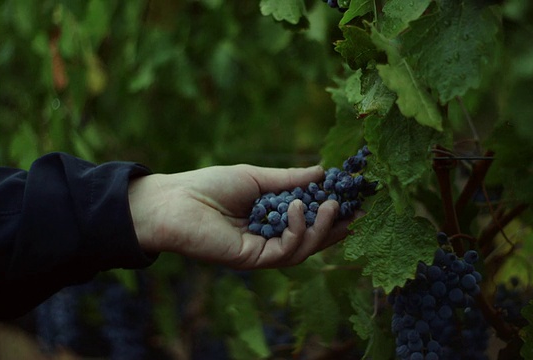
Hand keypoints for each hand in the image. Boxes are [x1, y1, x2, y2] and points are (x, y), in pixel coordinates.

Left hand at [128, 164, 351, 268]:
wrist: (175, 201)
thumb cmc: (210, 186)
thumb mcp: (257, 178)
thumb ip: (290, 179)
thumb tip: (322, 171)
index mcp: (270, 220)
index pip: (308, 220)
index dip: (332, 212)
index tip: (354, 199)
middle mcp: (268, 239)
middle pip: (311, 240)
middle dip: (336, 227)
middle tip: (356, 211)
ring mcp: (261, 252)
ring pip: (303, 249)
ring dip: (321, 229)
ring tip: (329, 204)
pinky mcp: (253, 260)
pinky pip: (285, 251)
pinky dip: (296, 230)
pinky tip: (297, 209)